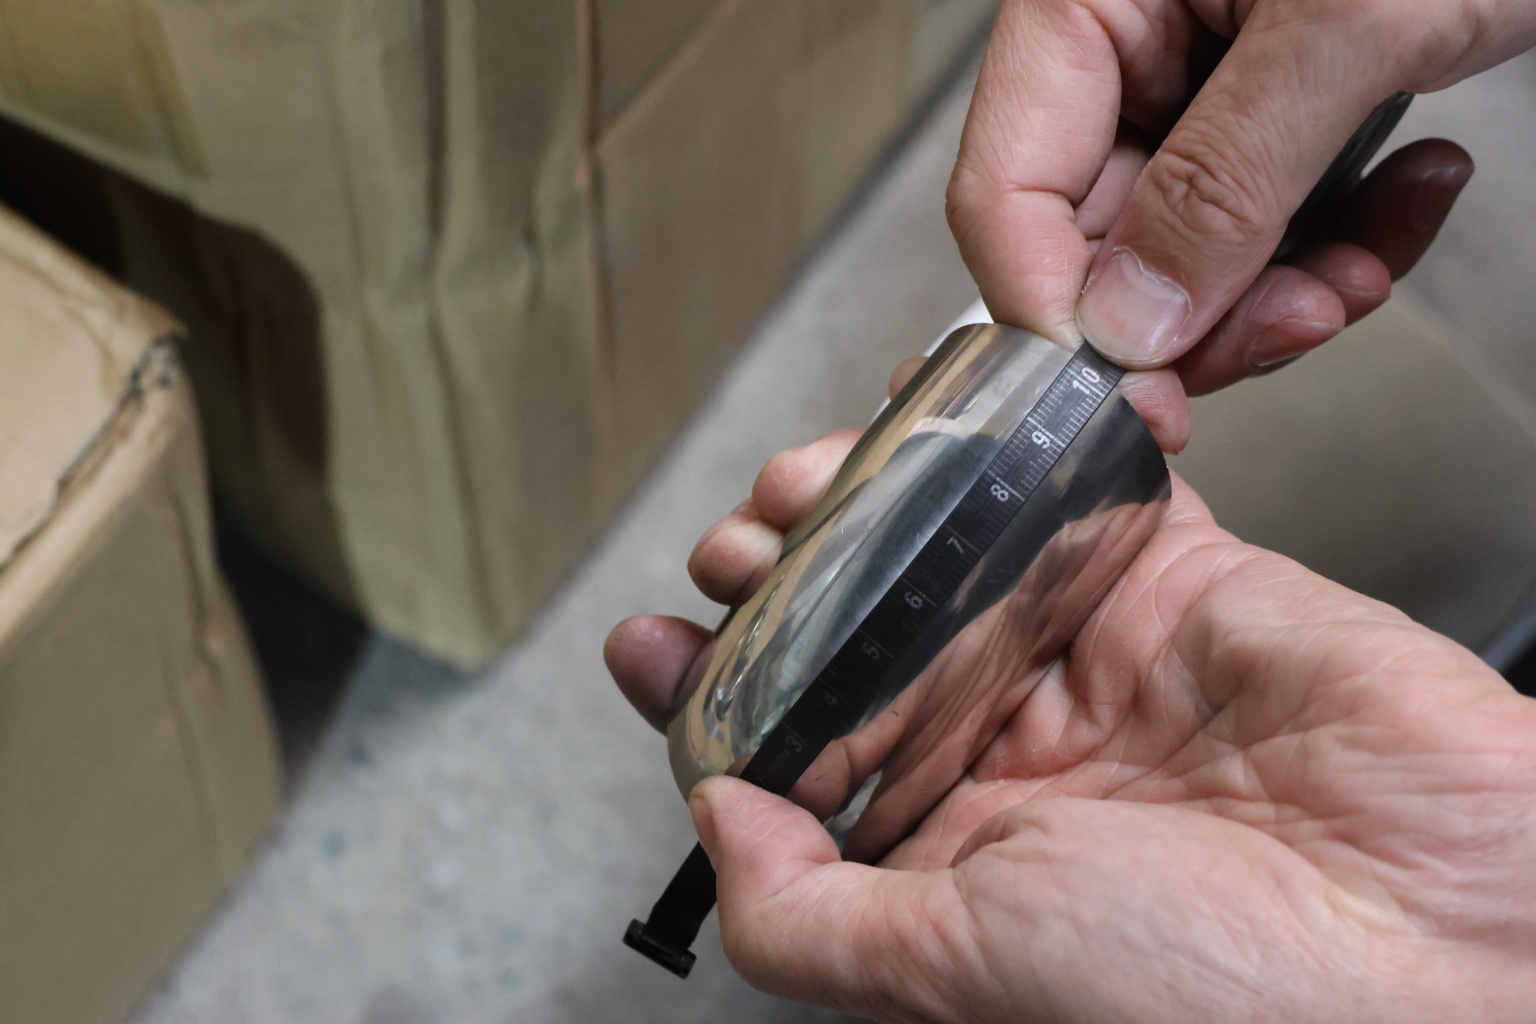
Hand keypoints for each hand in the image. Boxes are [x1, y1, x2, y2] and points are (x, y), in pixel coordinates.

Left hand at [607, 411, 1535, 1021]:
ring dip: (862, 500)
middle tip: (738, 546)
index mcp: (954, 856)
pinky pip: (1078, 482)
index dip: (713, 696)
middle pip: (858, 634)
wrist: (1456, 941)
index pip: (798, 762)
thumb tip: (713, 821)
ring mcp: (1093, 657)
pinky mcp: (1178, 578)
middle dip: (778, 580)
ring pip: (944, 548)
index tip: (651, 642)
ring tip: (806, 479)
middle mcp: (1016, 755)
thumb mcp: (961, 973)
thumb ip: (810, 915)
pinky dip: (1017, 436)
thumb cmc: (1230, 999)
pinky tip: (940, 406)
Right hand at [947, 0, 1535, 450]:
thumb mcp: (1348, 27)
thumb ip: (1226, 181)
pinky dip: (1344, 231)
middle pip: (1102, 240)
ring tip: (1370, 261)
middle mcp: (1125, 43)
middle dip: (1209, 308)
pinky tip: (1413, 189)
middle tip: (1296, 325)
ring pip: (1193, 250)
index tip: (1137, 397)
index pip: (1007, 191)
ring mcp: (1196, 77)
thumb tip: (1131, 324)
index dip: (1058, 312)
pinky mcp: (1267, 103)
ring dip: (1290, 284)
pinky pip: (1270, 216)